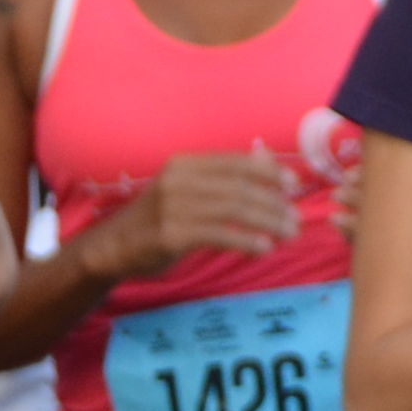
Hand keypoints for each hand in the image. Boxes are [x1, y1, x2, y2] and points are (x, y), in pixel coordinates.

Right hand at [93, 149, 300, 272]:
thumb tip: (269, 163)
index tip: (294, 185)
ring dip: (268, 222)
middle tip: (297, 219)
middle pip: (239, 187)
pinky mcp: (172, 235)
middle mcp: (179, 180)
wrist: (114, 246)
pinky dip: (246, 240)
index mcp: (185, 164)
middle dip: (274, 203)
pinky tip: (264, 247)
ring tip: (289, 234)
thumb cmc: (158, 217)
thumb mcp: (185, 189)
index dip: (270, 172)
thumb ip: (222, 179)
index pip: (236, 163)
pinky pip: (219, 235)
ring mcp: (174, 207)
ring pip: (234, 210)